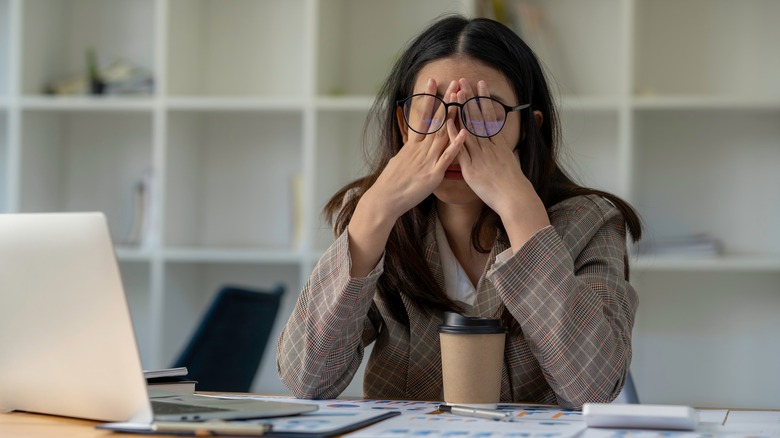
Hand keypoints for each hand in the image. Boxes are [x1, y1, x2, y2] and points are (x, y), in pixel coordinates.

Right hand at [365, 78, 466, 219]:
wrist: (385, 199)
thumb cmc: (391, 184)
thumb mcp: (399, 161)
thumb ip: (408, 152)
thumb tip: (410, 146)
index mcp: (412, 145)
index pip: (422, 116)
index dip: (428, 98)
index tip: (432, 82)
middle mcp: (420, 149)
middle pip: (436, 120)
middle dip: (446, 100)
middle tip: (454, 82)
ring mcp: (427, 160)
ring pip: (443, 133)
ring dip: (454, 115)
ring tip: (462, 99)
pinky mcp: (433, 174)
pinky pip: (447, 157)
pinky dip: (456, 144)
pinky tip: (464, 132)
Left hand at [451, 78, 549, 249]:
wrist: (514, 198)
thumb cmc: (514, 185)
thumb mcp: (512, 163)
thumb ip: (506, 152)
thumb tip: (506, 147)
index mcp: (499, 144)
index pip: (490, 116)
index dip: (484, 100)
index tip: (480, 85)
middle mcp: (489, 146)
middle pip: (478, 117)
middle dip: (470, 98)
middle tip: (463, 80)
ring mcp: (480, 156)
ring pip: (469, 128)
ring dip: (461, 109)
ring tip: (455, 92)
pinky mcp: (471, 168)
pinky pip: (460, 148)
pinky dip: (454, 134)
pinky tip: (447, 121)